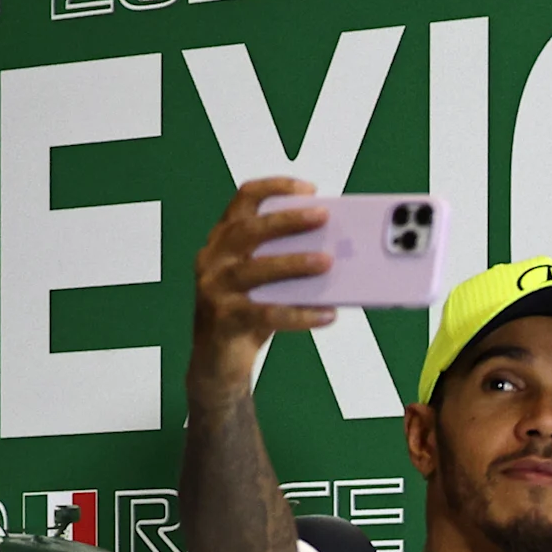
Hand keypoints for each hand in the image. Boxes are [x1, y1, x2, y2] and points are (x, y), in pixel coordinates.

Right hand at [189, 180, 334, 405]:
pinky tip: (328, 315)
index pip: (243, 201)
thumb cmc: (248, 313)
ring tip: (327, 262)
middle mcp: (213, 259)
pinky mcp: (224, 319)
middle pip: (249, 231)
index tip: (310, 189)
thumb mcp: (266, 282)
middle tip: (323, 216)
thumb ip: (288, 262)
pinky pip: (267, 314)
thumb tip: (339, 252)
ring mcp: (214, 289)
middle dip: (287, 220)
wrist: (218, 363)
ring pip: (255, 270)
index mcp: (223, 241)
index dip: (274, 189)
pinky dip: (301, 314)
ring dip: (294, 263)